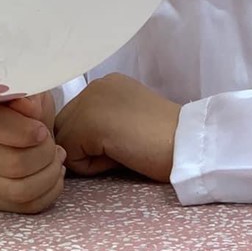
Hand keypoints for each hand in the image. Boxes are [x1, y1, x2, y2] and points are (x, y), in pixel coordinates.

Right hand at [0, 91, 63, 213]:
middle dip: (44, 154)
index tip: (43, 131)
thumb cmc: (25, 106)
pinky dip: (49, 191)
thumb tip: (28, 107)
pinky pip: (25, 206)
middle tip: (52, 143)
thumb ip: (27, 95)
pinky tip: (54, 173)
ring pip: (20, 190)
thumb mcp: (30, 90)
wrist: (23, 126)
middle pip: (12, 164)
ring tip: (57, 157)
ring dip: (49, 174)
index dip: (23, 131)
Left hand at [54, 73, 179, 182]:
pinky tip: (121, 154)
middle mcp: (94, 85)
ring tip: (123, 150)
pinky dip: (93, 166)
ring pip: (65, 143)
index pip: (76, 119)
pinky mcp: (87, 122)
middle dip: (86, 147)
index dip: (94, 140)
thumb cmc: (166, 140)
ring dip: (89, 156)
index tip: (128, 139)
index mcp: (107, 84)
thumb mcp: (128, 122)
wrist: (187, 143)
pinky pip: (71, 157)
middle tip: (125, 147)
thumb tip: (70, 144)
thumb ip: (101, 123)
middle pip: (64, 129)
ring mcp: (89, 100)